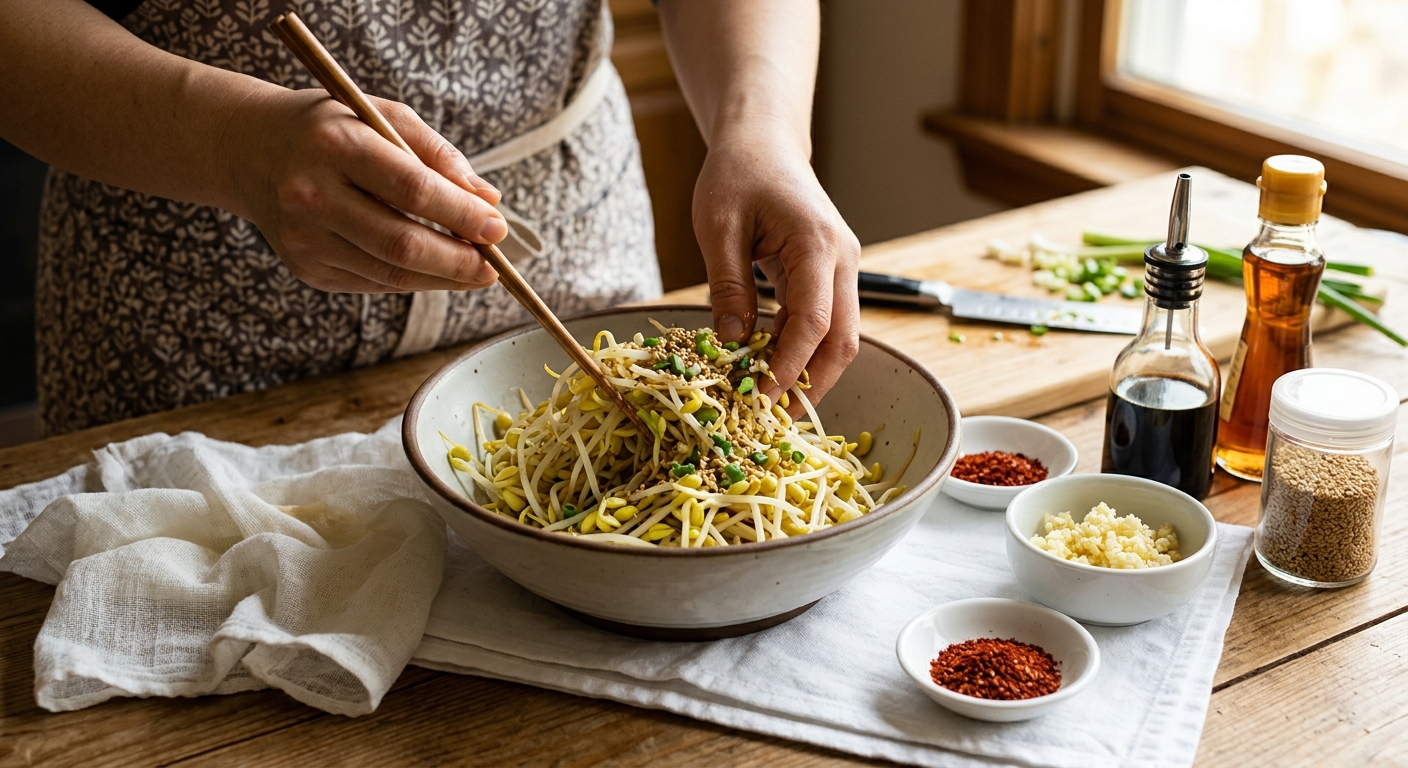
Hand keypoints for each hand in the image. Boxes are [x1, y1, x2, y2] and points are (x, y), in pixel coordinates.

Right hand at [227, 88, 505, 292]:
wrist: (248, 150)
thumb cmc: (330, 128)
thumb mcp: (382, 117)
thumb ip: (438, 154)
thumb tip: (488, 199)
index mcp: (335, 145)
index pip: (412, 189)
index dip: (461, 214)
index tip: (497, 227)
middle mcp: (312, 194)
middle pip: (402, 242)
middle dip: (458, 260)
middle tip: (494, 267)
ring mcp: (304, 238)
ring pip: (390, 272)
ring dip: (441, 277)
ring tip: (475, 272)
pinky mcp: (305, 267)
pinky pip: (373, 282)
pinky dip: (412, 279)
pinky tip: (435, 270)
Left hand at [693, 123, 860, 403]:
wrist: (764, 140)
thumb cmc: (737, 172)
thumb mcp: (718, 226)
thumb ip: (727, 286)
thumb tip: (728, 346)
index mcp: (817, 244)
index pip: (813, 322)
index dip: (788, 368)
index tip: (758, 401)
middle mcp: (843, 260)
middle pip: (842, 341)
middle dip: (811, 386)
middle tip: (774, 422)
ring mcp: (842, 268)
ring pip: (839, 338)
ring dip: (810, 374)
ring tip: (771, 406)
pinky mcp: (831, 275)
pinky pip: (824, 323)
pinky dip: (802, 352)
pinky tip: (771, 372)